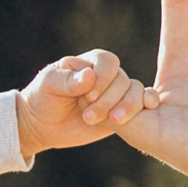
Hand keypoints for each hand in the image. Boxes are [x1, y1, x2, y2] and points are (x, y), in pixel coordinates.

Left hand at [16, 49, 152, 156]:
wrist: (43, 124)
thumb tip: (89, 75)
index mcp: (90, 62)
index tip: (88, 96)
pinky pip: (140, 106)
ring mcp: (115, 94)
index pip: (108, 62)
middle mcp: (106, 76)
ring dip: (125, 107)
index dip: (103, 78)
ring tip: (110, 121)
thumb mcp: (48, 85)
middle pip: (122, 79)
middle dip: (108, 99)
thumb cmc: (43, 97)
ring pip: (135, 92)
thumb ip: (67, 80)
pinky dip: (144, 107)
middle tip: (88, 117)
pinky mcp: (121, 112)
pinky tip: (140, 113)